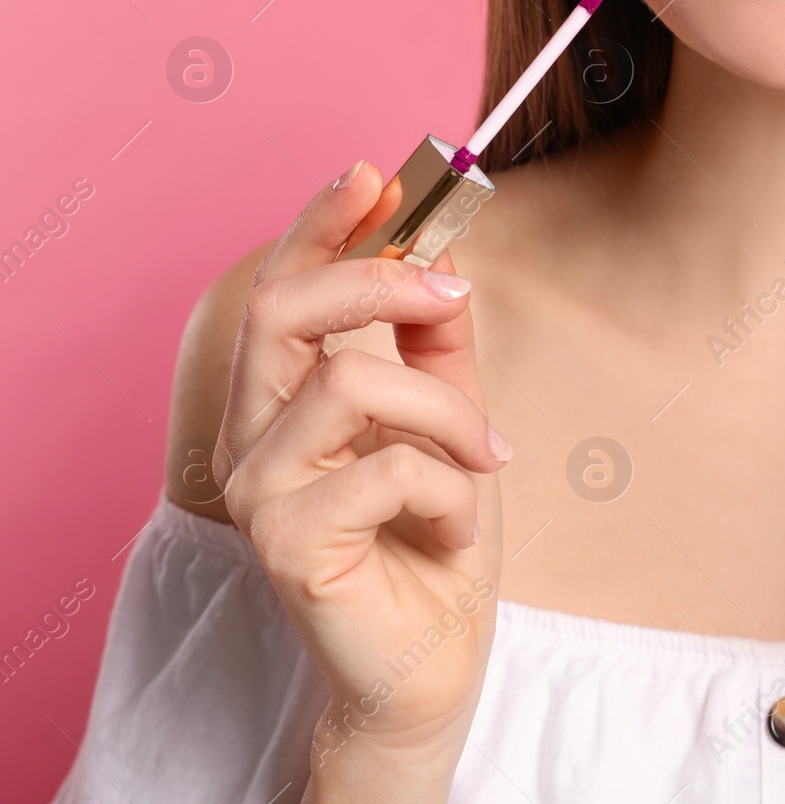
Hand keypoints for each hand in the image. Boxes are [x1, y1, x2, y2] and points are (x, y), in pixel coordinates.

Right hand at [212, 161, 507, 798]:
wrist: (434, 658)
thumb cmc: (434, 538)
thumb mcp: (452, 424)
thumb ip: (439, 348)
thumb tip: (444, 263)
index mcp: (284, 402)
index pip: (280, 293)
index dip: (318, 226)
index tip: (372, 174)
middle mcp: (252, 439)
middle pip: (282, 313)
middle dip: (376, 281)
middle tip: (451, 292)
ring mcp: (260, 493)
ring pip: (350, 385)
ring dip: (447, 414)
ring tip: (485, 462)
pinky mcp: (287, 544)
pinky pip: (386, 469)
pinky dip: (449, 490)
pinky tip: (457, 531)